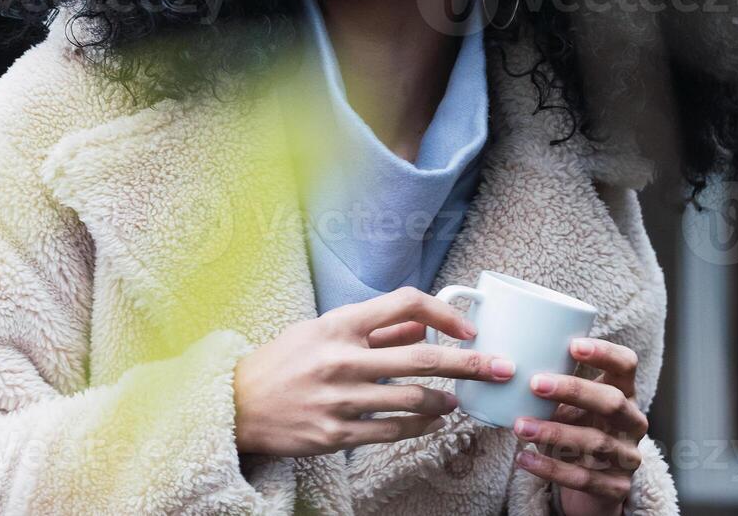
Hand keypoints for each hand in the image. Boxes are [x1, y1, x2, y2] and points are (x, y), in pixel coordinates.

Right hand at [233, 286, 517, 456]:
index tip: (468, 328)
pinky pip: (393, 432)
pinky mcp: (337, 434)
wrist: (236, 406)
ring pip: (416, 400)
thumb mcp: (322, 331)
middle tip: (502, 368)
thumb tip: (420, 325)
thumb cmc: (282, 362)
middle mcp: (343, 359)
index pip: (405, 303)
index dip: (444, 313)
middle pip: (424, 357)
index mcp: (340, 325)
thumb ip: (373, 329)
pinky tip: (430, 423)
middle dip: (472, 363)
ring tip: (457, 401)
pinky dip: (420, 428)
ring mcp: (342, 399)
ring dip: (446, 401)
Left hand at [511, 338, 645, 515]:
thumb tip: (506, 361)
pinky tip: (524, 458)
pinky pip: (583, 478)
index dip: (605, 353)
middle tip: (535, 384)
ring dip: (554, 432)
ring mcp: (628, 456)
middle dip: (574, 391)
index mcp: (625, 392)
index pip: (626, 365)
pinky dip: (550, 468)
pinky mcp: (617, 487)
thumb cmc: (577, 428)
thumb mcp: (572, 405)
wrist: (594, 484)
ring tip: (519, 426)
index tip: (572, 346)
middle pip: (612, 402)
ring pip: (595, 442)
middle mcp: (633, 422)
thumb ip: (554, 384)